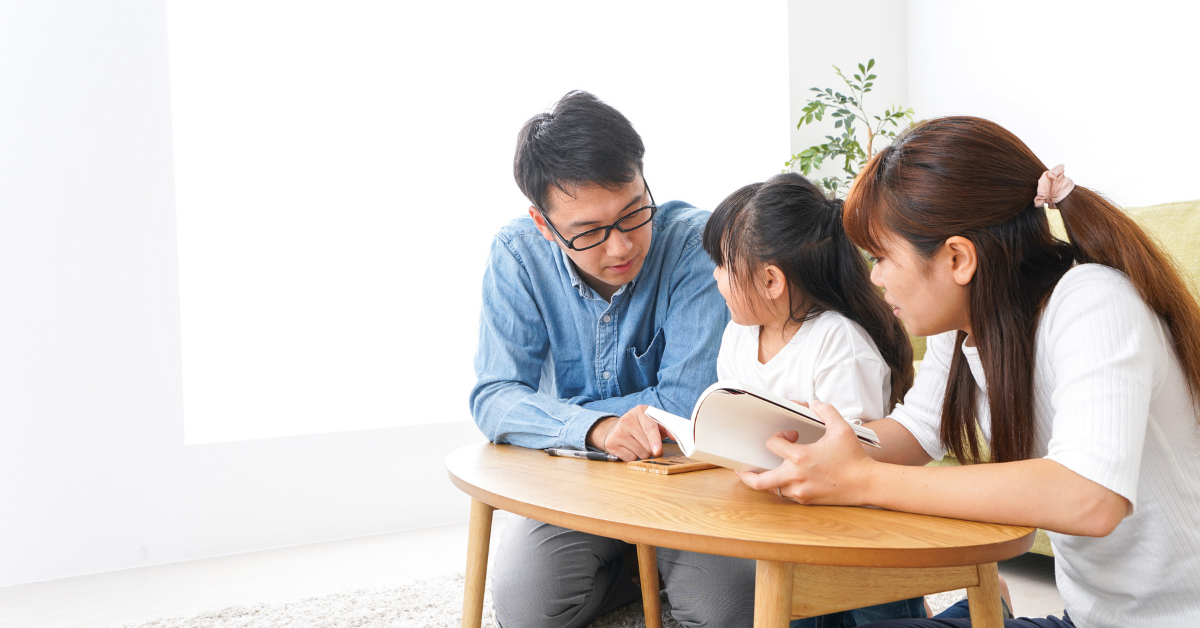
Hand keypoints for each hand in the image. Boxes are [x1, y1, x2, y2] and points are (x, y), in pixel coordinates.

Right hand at [585, 405, 668, 460]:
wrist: (616, 428)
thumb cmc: (641, 426)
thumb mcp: (654, 422)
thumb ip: (666, 428)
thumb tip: (675, 437)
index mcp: (640, 411)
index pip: (649, 428)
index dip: (655, 441)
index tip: (658, 451)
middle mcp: (627, 419)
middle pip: (647, 445)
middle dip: (653, 450)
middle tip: (653, 447)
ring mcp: (618, 432)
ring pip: (640, 454)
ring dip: (644, 454)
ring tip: (639, 444)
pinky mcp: (611, 443)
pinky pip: (630, 459)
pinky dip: (633, 457)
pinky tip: (630, 448)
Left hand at [736, 401, 875, 504]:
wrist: (867, 484)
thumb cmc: (854, 457)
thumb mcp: (842, 428)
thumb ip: (825, 411)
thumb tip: (812, 403)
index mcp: (800, 458)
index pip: (772, 444)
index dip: (777, 436)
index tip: (789, 435)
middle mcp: (796, 477)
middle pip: (758, 481)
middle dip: (745, 475)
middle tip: (740, 469)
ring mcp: (800, 492)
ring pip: (772, 488)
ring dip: (768, 478)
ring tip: (764, 471)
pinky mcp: (806, 501)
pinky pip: (787, 494)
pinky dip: (783, 485)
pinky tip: (787, 477)